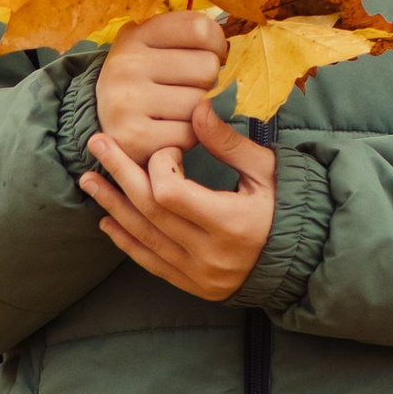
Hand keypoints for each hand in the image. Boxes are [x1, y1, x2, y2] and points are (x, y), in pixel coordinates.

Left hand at [82, 96, 277, 301]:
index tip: (167, 149)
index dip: (159, 165)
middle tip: (96, 144)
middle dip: (119, 174)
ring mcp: (198, 274)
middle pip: (149, 211)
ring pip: (143, 237)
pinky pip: (150, 262)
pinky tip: (107, 219)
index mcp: (231, 223)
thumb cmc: (288, 207)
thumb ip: (229, 143)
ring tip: (89, 180)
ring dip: (113, 206)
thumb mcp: (267, 170)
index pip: (170, 193)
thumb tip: (197, 108)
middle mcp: (210, 254)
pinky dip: (126, 240)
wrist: (303, 262)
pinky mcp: (192, 285)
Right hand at [92, 7, 229, 164]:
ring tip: (175, 111)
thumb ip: (187, 36)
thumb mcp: (152, 44)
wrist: (102, 122)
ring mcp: (127, 102)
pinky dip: (186, 138)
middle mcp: (127, 65)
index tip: (207, 55)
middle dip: (205, 82)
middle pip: (207, 67)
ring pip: (200, 104)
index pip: (200, 28)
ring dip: (197, 113)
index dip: (216, 45)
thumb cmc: (141, 79)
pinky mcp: (134, 138)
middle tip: (185, 89)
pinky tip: (168, 132)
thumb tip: (224, 51)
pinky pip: (189, 135)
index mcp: (134, 35)